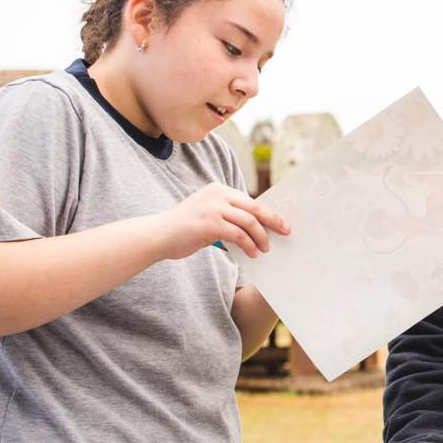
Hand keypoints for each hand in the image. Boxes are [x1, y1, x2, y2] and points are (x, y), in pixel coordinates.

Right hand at [157, 182, 289, 259]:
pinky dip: (249, 245)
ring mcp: (213, 208)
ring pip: (249, 221)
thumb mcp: (208, 214)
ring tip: (265, 249)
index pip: (250, 200)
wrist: (157, 235)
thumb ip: (229, 215)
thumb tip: (257, 227)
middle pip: (254, 207)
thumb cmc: (185, 229)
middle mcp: (217, 194)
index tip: (281, 223)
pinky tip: (252, 253)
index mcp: (218, 189)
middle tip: (286, 232)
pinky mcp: (209, 224)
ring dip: (261, 237)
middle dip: (273, 221)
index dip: (268, 212)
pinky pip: (238, 235)